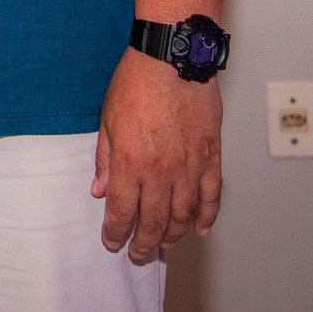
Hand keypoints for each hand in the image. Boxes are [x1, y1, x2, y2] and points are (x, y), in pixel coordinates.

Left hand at [91, 48, 222, 258]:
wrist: (173, 57)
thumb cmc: (136, 81)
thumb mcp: (107, 119)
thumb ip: (105, 160)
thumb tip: (100, 190)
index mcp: (130, 161)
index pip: (122, 212)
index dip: (116, 233)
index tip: (112, 242)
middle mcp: (161, 169)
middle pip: (154, 221)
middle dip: (143, 243)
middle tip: (137, 254)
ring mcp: (189, 165)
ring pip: (184, 215)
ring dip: (174, 234)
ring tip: (164, 244)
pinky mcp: (211, 156)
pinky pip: (212, 195)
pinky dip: (208, 216)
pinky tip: (201, 229)